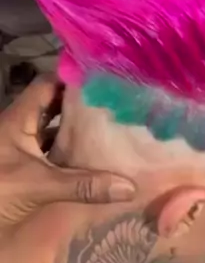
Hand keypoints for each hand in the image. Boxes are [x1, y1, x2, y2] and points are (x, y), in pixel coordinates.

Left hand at [0, 75, 135, 226]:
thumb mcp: (38, 185)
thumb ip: (82, 186)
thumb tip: (129, 186)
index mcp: (18, 119)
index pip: (49, 84)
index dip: (74, 77)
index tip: (107, 77)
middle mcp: (19, 128)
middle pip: (55, 106)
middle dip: (83, 105)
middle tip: (118, 103)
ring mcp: (20, 150)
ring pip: (54, 132)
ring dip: (78, 131)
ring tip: (114, 128)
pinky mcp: (22, 170)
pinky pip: (52, 155)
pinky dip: (70, 156)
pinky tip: (94, 161)